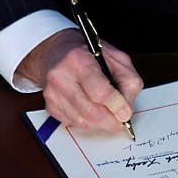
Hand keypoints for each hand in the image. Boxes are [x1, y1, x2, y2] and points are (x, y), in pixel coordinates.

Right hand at [17, 29, 142, 131]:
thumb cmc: (90, 55)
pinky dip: (88, 122)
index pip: (100, 92)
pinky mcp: (50, 106)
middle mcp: (61, 77)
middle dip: (111, 122)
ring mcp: (52, 93)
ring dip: (101, 124)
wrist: (58, 53)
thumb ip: (128, 82)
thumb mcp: (118, 59)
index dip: (117, 106)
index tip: (126, 113)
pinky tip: (92, 110)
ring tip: (108, 115)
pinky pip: (74, 123)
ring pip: (83, 122)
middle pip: (91, 112)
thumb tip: (126, 110)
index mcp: (78, 60)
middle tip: (121, 121)